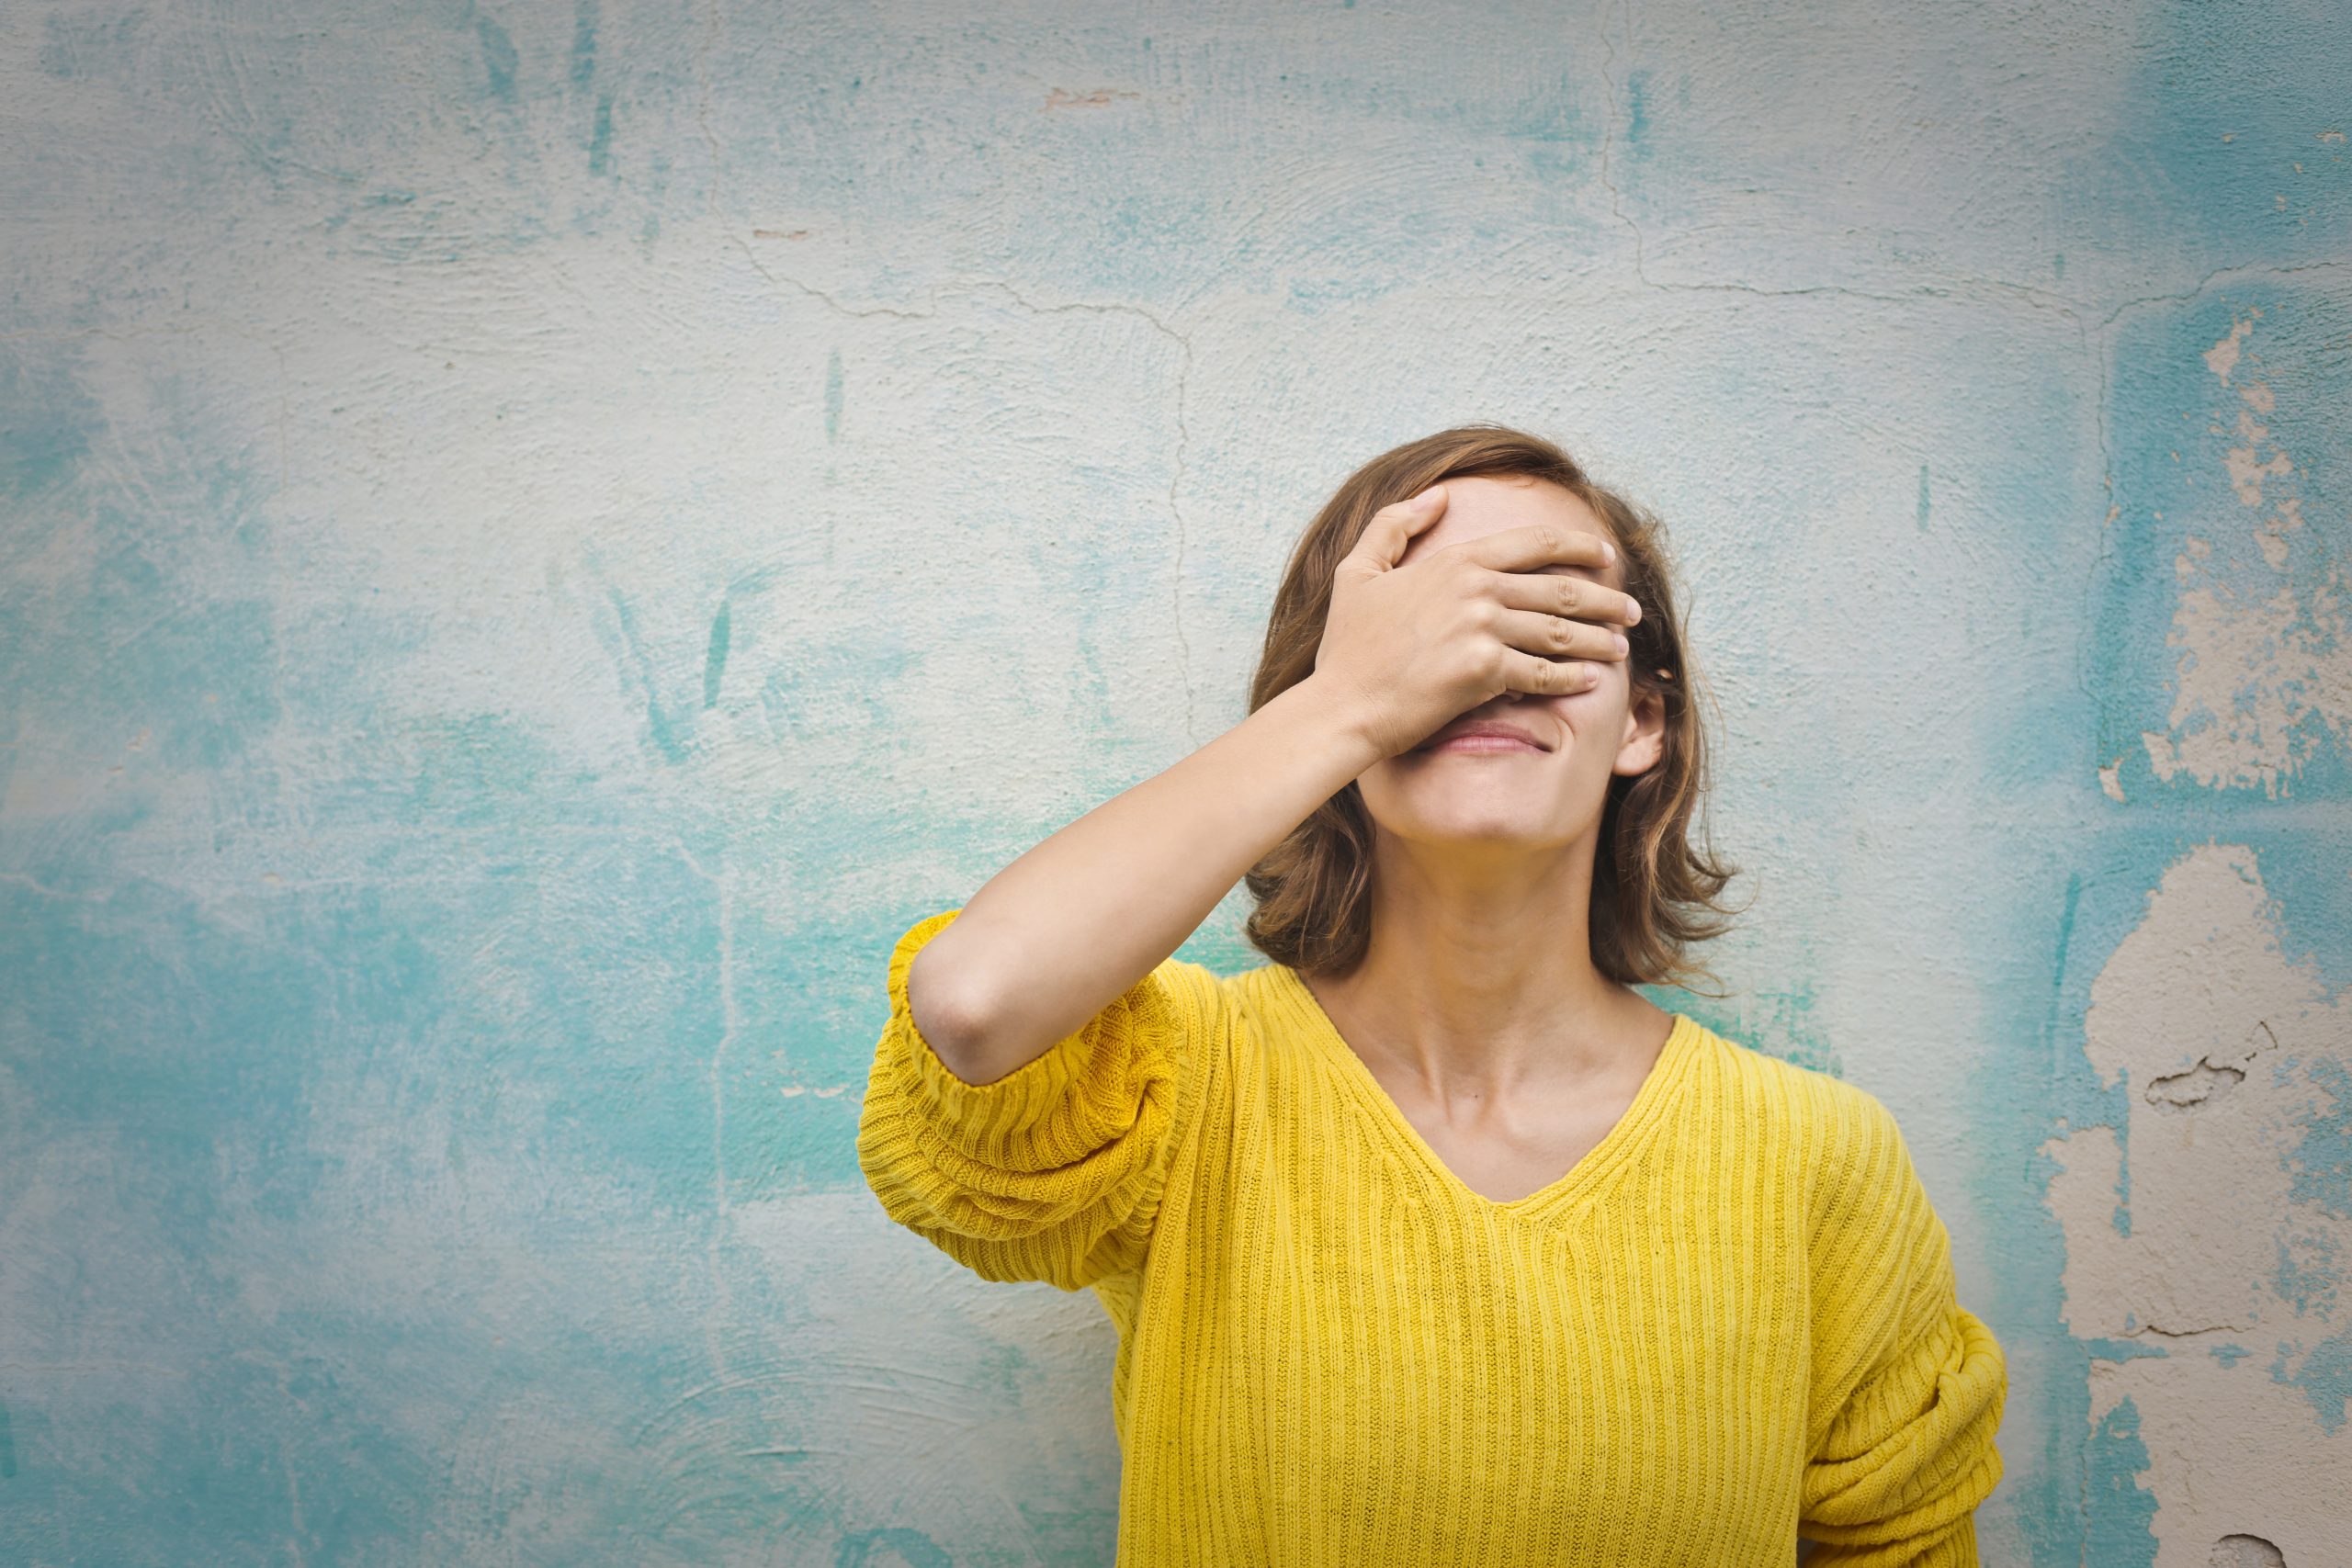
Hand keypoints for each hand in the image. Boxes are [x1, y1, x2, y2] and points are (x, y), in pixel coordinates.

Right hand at [1307, 483, 1643, 760]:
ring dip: (1598, 640)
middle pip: (1560, 589)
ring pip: (1559, 632)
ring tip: (1620, 647)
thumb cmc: (1348, 647)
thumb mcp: (1357, 571)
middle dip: (1605, 599)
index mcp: (1456, 561)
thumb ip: (1394, 524)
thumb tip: (1436, 495)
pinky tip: (1591, 681)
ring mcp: (1483, 629)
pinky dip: (1572, 678)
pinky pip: (1544, 674)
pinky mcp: (1485, 672)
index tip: (1606, 556)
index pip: (1535, 543)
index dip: (1579, 546)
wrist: (1342, 706)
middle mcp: (1477, 589)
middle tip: (1631, 609)